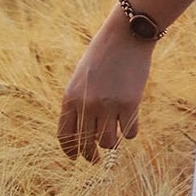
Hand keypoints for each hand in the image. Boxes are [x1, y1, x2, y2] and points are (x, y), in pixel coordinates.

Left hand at [58, 8, 153, 160]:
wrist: (126, 36)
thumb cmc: (103, 55)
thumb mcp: (82, 78)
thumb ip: (79, 103)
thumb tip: (84, 134)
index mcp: (70, 98)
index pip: (65, 136)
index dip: (70, 151)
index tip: (75, 158)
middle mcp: (87, 105)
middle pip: (87, 145)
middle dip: (92, 156)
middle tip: (97, 160)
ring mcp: (109, 105)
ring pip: (109, 143)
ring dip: (112, 144)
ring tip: (115, 137)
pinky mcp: (130, 104)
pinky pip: (130, 133)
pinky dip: (130, 132)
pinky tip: (130, 122)